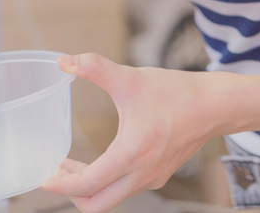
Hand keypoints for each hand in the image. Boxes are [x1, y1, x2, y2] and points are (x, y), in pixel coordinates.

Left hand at [43, 52, 219, 212]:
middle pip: (97, 204)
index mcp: (130, 155)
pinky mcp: (160, 173)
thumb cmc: (174, 93)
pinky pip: (127, 187)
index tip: (45, 175)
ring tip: (72, 165)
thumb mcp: (130, 78)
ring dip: (90, 186)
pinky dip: (108, 181)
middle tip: (56, 174)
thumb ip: (95, 68)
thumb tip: (64, 61)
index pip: (87, 185)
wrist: (214, 105)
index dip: (61, 183)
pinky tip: (103, 160)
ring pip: (113, 197)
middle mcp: (141, 175)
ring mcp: (152, 178)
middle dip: (72, 192)